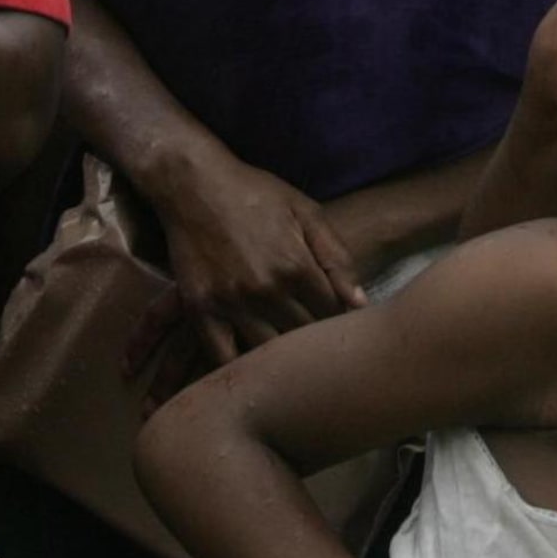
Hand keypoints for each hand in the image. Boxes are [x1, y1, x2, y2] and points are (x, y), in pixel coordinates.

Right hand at [148, 147, 365, 363]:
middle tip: (322, 351)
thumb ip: (337, 259)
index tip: (342, 325)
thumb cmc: (258, 194)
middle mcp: (265, 290)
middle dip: (314, 342)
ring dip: (281, 360)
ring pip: (266, 352)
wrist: (195, 184)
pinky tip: (250, 373)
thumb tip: (361, 303)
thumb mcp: (308, 214)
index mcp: (297, 267)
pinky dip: (237, 369)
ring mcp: (230, 302)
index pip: (332, 314)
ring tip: (292, 364)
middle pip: (302, 336)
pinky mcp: (199, 309)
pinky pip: (220, 355)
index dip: (340, 321)